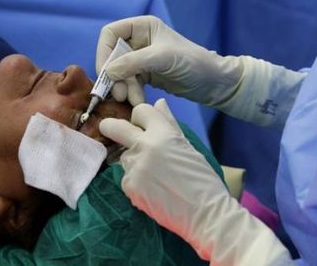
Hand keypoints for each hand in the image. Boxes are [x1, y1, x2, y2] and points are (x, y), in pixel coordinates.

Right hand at [97, 15, 306, 127]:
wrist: (214, 82)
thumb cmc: (193, 62)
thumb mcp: (163, 58)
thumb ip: (134, 62)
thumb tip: (108, 71)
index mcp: (143, 26)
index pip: (110, 33)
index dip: (104, 52)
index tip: (106, 73)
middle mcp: (139, 40)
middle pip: (112, 55)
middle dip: (114, 75)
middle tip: (119, 94)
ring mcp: (141, 58)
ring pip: (119, 72)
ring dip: (122, 87)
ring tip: (132, 101)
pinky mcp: (145, 75)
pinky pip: (128, 83)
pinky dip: (130, 92)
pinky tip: (137, 102)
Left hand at [99, 100, 293, 265]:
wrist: (205, 213)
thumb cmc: (203, 179)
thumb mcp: (188, 146)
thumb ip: (169, 123)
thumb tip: (159, 103)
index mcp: (163, 133)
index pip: (140, 111)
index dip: (141, 117)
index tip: (142, 125)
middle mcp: (144, 147)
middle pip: (114, 127)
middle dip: (110, 127)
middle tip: (110, 130)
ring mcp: (135, 168)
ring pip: (124, 156)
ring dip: (134, 161)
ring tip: (155, 175)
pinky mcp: (130, 187)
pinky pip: (126, 177)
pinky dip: (136, 181)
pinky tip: (153, 188)